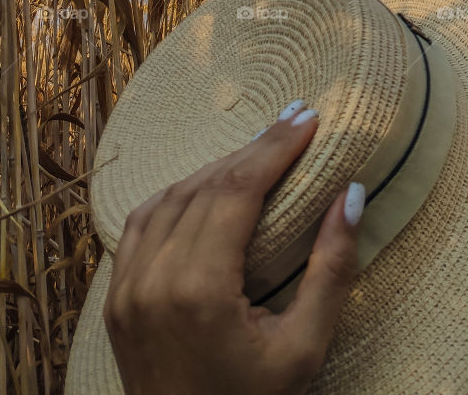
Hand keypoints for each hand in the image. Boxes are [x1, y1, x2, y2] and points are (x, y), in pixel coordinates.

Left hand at [103, 104, 363, 394]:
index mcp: (200, 289)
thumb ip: (331, 269)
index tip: (308, 119)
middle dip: (254, 149)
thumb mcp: (305, 348)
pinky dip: (177, 196)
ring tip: (260, 153)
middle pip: (206, 184)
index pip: (238, 188)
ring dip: (217, 168)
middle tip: (294, 123)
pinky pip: (140, 225)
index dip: (275, 147)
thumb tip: (351, 194)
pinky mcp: (116, 302)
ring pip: (171, 197)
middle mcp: (154, 281)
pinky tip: (206, 188)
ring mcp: (127, 290)